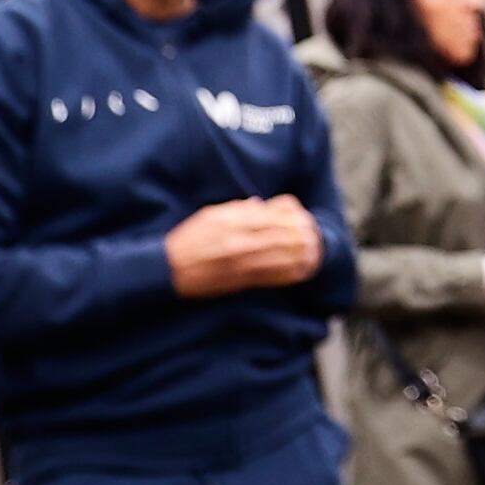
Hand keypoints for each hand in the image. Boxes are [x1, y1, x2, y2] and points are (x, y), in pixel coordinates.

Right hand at [166, 196, 322, 297]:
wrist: (170, 268)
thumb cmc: (188, 240)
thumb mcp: (210, 215)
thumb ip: (237, 209)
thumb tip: (260, 204)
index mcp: (233, 220)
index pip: (272, 214)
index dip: (292, 215)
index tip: (302, 216)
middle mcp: (240, 239)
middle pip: (282, 234)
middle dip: (301, 235)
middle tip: (314, 235)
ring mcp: (242, 261)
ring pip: (282, 256)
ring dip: (301, 255)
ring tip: (314, 253)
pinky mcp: (241, 280)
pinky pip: (272, 276)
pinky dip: (290, 274)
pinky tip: (302, 272)